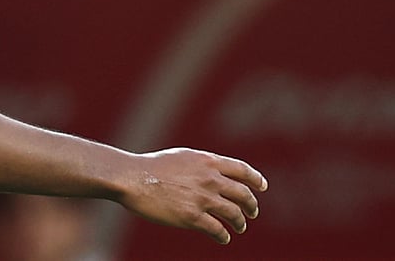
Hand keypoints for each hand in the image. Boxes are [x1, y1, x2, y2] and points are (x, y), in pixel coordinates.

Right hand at [118, 148, 268, 244]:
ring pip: (234, 214)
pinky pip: (217, 230)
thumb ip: (202, 164)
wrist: (132, 178)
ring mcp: (202, 198)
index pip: (242, 170)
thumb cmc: (151, 166)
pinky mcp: (192, 217)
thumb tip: (216, 173)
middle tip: (251, 213)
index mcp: (208, 161)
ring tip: (239, 227)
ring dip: (240, 223)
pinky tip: (223, 238)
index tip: (261, 187)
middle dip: (251, 206)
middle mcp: (210, 179)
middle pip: (243, 194)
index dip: (256, 179)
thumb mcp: (182, 157)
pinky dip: (224, 236)